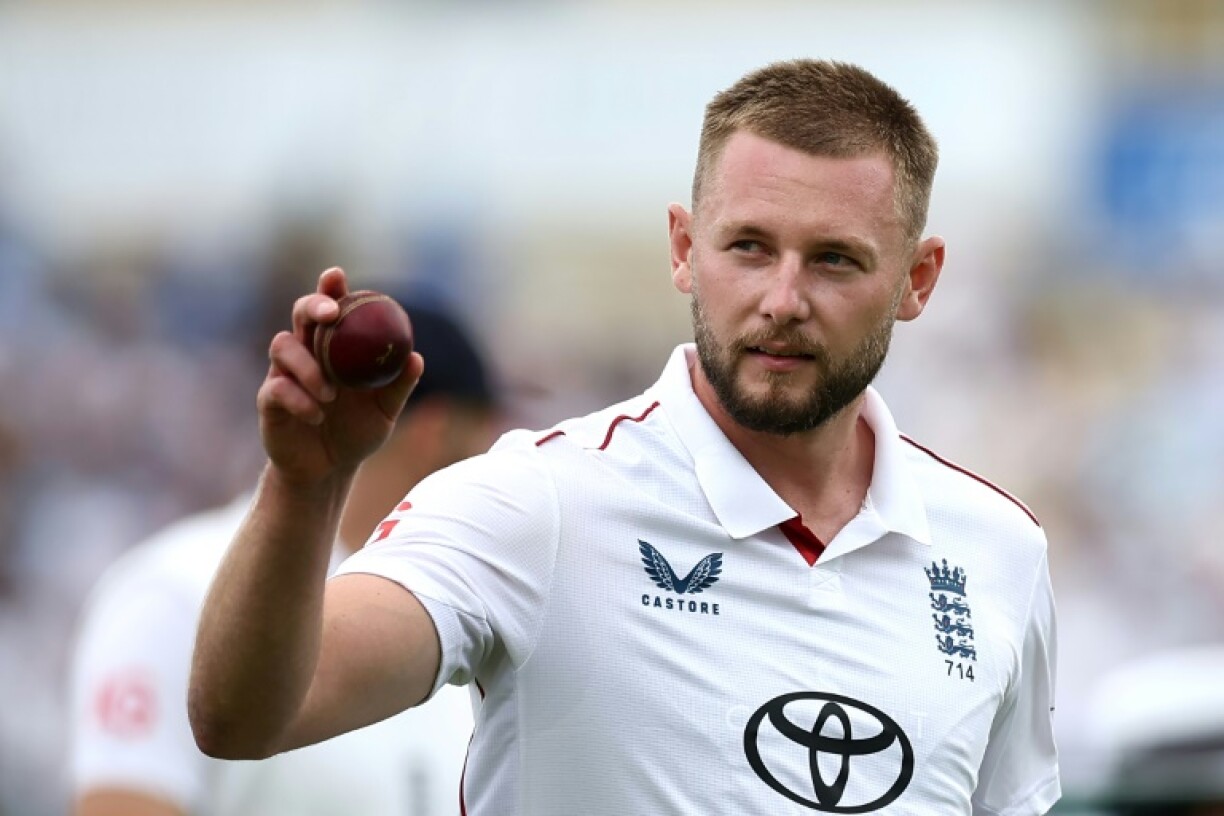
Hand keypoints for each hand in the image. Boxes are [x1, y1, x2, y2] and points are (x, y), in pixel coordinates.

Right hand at [257, 267, 423, 485]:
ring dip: (308, 365)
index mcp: (335, 349)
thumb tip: (416, 358)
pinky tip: (317, 415)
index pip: (331, 309)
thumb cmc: (355, 432)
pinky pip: (277, 388)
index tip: (336, 276)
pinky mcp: (269, 400)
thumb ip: (398, 385)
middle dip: (313, 306)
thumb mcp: (385, 412)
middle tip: (330, 313)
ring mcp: (284, 374)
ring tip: (330, 394)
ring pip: (283, 346)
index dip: (329, 289)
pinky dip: (299, 399)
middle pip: (301, 315)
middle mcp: (307, 354)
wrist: (328, 471)